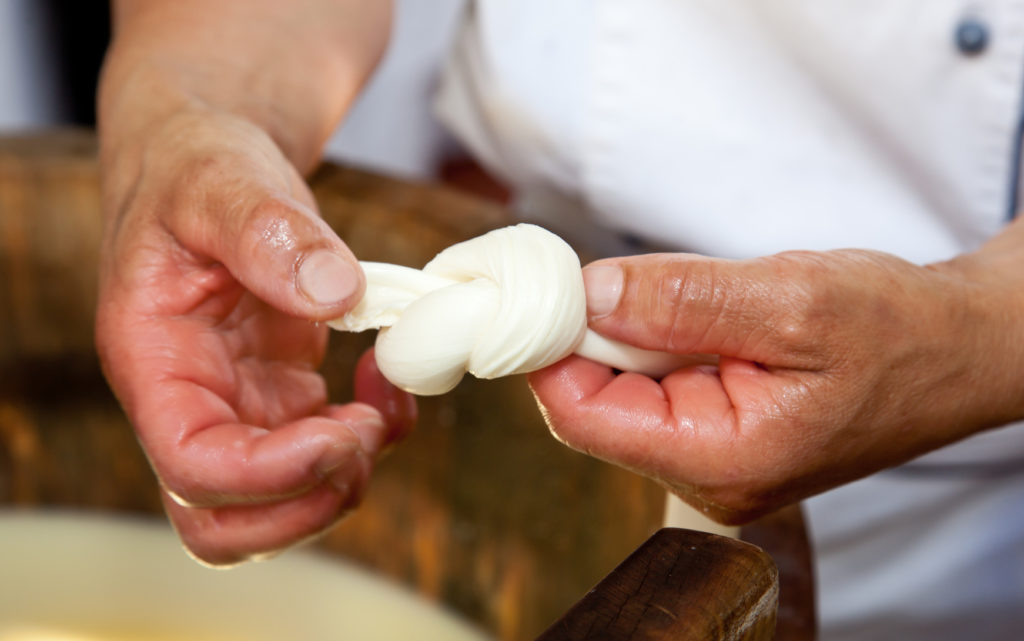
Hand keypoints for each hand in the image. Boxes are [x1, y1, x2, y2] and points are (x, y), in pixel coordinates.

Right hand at [96, 109, 414, 564]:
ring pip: (278, 505)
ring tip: (385, 404)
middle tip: (365, 432)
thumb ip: (266, 231)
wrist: (208, 166)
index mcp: (153, 362)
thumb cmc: (194, 168)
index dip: (271, 475)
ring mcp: (237, 406)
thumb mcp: (219, 180)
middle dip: (308, 501)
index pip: (193, 466)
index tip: (341, 431)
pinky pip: (323, 454)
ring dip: (344, 478)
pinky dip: (370, 438)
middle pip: (228, 521)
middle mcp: (189, 402)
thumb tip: (335, 291)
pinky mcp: (280, 396)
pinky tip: (389, 385)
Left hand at [529, 249, 1023, 522]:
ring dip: (629, 332)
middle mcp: (706, 475)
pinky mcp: (713, 433)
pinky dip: (653, 339)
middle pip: (592, 404)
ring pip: (618, 390)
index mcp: (723, 460)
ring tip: (689, 295)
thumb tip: (589, 295)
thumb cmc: (896, 330)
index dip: (550, 350)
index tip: (544, 289)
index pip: (585, 416)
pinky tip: (697, 316)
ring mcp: (708, 458)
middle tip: (612, 275)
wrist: (952, 349)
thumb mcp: (793, 299)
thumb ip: (683, 299)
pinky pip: (650, 384)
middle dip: (590, 335)